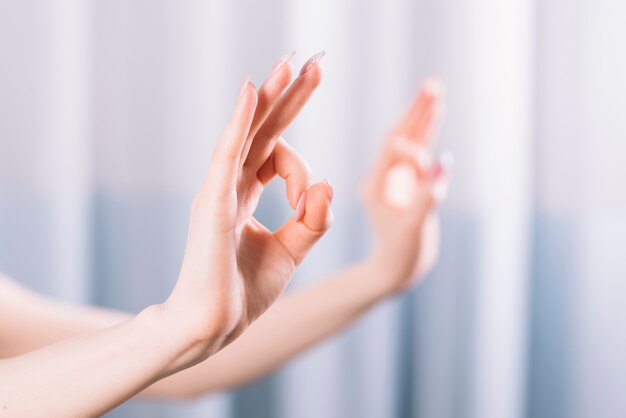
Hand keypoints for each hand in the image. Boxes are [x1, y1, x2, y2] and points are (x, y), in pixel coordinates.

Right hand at [164, 52, 333, 364]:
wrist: (214, 326)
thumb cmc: (244, 291)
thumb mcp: (292, 250)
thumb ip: (313, 219)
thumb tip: (327, 185)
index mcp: (245, 194)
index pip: (276, 154)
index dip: (301, 165)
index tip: (310, 198)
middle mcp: (231, 184)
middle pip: (263, 130)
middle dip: (289, 97)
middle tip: (313, 62)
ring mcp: (219, 190)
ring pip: (247, 132)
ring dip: (270, 97)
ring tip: (292, 64)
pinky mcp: (212, 202)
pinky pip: (227, 153)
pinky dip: (238, 122)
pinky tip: (252, 91)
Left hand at [361, 79, 451, 296]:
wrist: (396, 272)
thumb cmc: (402, 254)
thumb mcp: (414, 227)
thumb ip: (427, 196)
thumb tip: (443, 162)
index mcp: (375, 185)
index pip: (393, 151)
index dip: (413, 145)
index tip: (428, 158)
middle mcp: (383, 177)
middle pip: (401, 136)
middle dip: (417, 113)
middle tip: (432, 85)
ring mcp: (395, 180)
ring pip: (411, 143)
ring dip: (423, 119)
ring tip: (435, 93)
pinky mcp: (407, 186)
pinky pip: (418, 157)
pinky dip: (427, 137)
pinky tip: (433, 118)